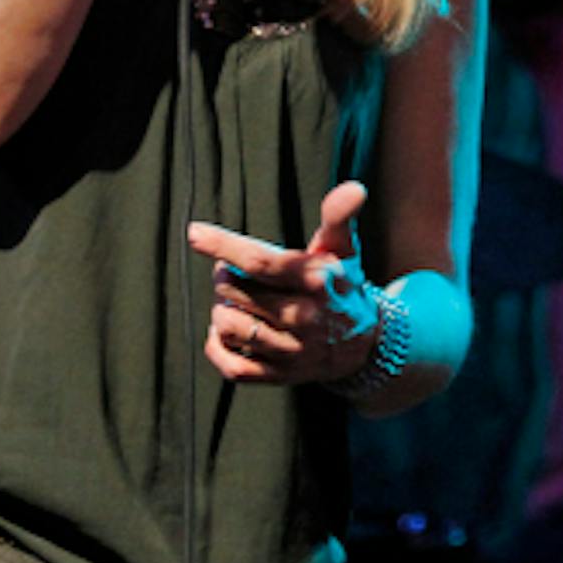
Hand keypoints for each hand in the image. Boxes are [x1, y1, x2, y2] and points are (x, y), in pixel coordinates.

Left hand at [194, 180, 379, 386]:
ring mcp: (292, 349)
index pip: (261, 261)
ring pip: (227, 325)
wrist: (366, 345)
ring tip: (235, 301)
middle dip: (225, 276)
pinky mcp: (280, 375)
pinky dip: (217, 345)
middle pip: (234, 290)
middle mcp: (305, 317)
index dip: (224, 245)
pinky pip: (230, 365)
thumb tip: (354, 187)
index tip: (195, 232)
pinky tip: (226, 330)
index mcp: (319, 280)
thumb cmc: (342, 286)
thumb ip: (339, 217)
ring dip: (221, 309)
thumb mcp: (344, 250)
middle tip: (235, 272)